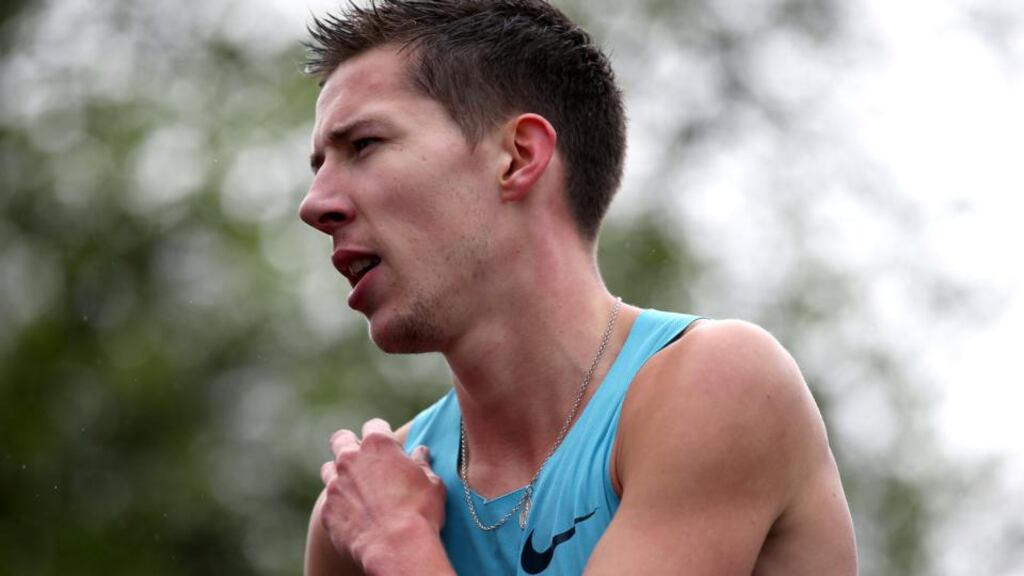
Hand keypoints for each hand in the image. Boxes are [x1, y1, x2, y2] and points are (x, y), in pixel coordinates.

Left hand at [319, 418, 445, 570]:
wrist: (398, 547)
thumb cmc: (420, 511)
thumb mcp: (431, 482)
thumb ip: (422, 464)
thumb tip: (420, 453)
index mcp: (378, 445)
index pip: (374, 426)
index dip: (382, 434)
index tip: (388, 446)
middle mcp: (350, 459)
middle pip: (341, 439)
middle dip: (350, 445)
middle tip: (363, 460)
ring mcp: (335, 484)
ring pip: (329, 469)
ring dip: (340, 474)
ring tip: (356, 489)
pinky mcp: (328, 510)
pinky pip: (330, 501)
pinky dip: (340, 504)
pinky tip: (354, 515)